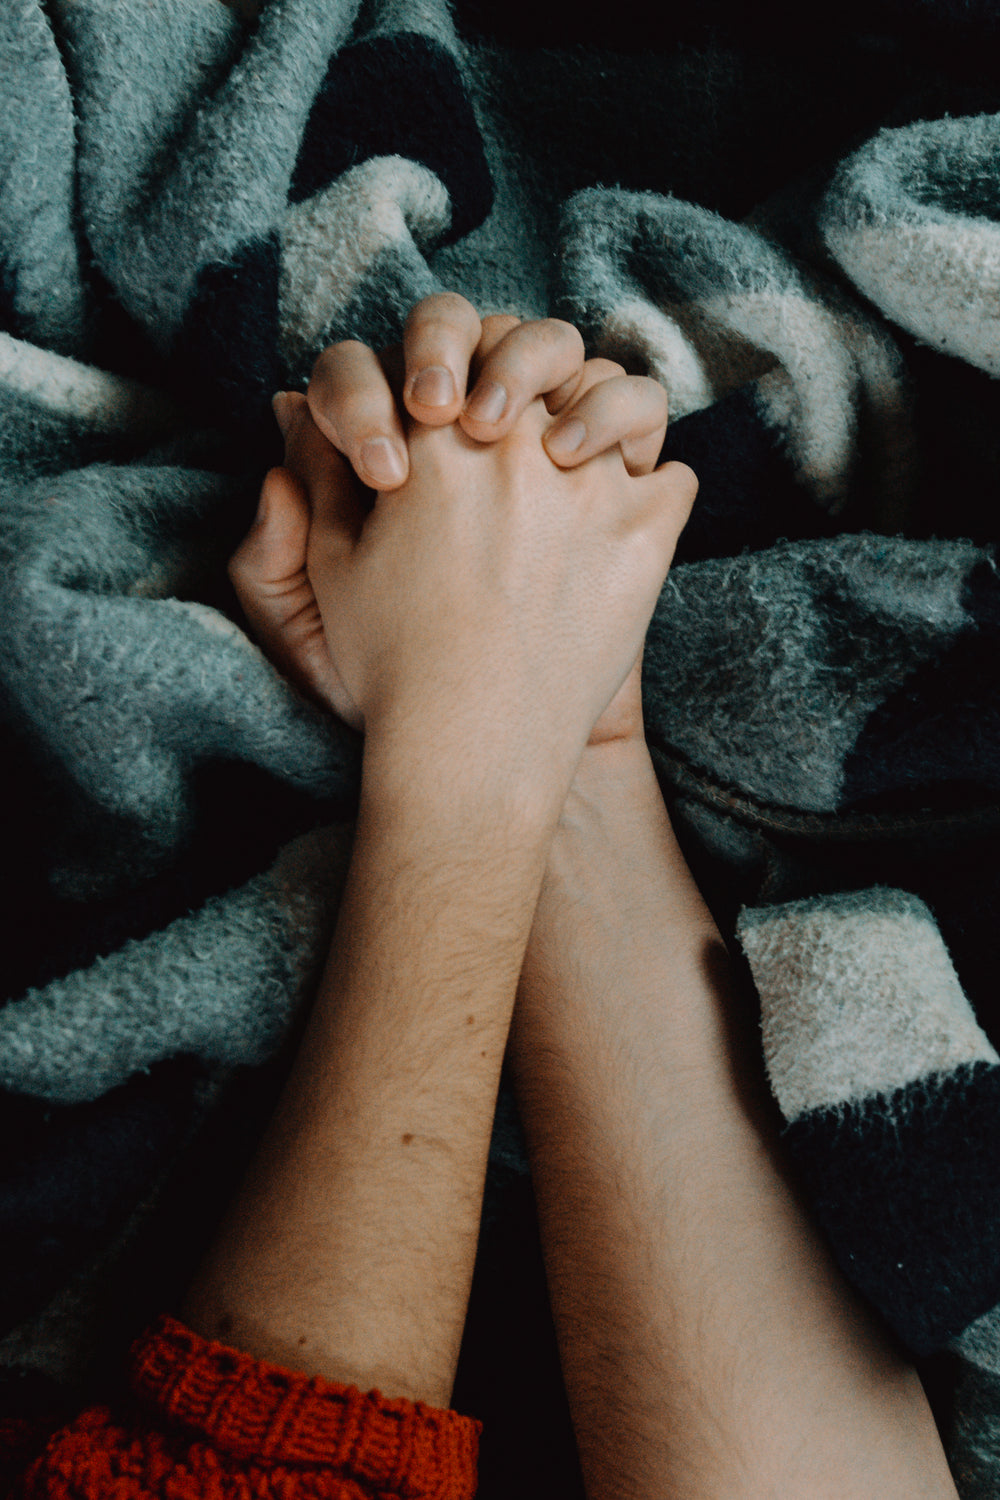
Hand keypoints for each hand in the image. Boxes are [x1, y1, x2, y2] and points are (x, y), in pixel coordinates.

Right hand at [230, 299, 692, 748]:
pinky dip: (656, 488)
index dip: (460, 362)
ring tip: (582, 460)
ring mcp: (593, 482)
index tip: (460, 415)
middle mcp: (518, 442)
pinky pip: (675, 475)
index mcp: (433, 437)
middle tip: (526, 427)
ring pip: (622, 396)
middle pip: (545, 350)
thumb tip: (294, 402)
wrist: (471, 750)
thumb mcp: (331, 566)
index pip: (460, 338)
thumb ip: (320, 474)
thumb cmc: (390, 664)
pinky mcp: (647, 533)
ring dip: (606, 414)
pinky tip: (627, 516)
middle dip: (533, 372)